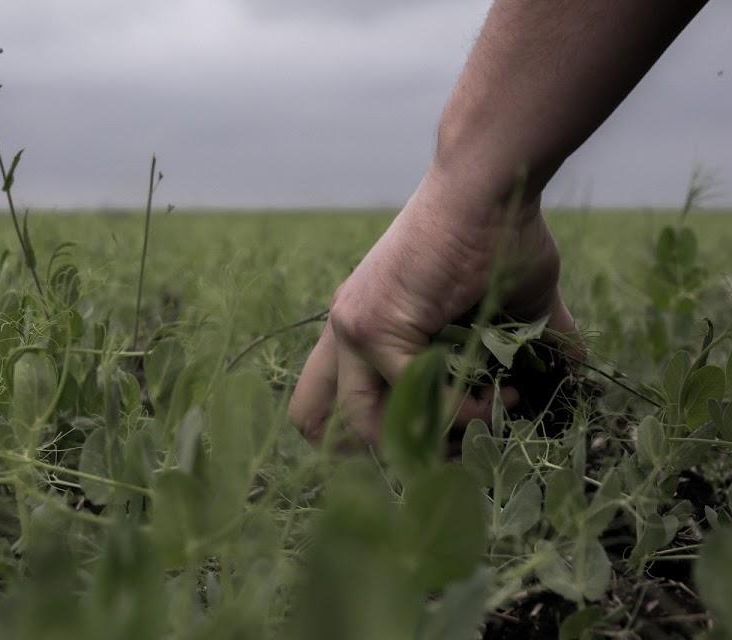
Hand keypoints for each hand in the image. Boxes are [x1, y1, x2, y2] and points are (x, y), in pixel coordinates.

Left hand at [288, 170, 576, 445]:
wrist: (490, 187)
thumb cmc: (498, 235)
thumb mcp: (501, 305)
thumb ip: (515, 346)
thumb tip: (570, 371)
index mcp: (359, 325)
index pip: (327, 404)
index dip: (372, 437)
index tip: (441, 436)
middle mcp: (342, 329)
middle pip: (318, 425)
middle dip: (389, 452)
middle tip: (455, 445)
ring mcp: (351, 327)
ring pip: (360, 425)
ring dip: (431, 438)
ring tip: (491, 413)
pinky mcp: (373, 326)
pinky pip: (411, 398)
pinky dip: (459, 411)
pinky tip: (497, 396)